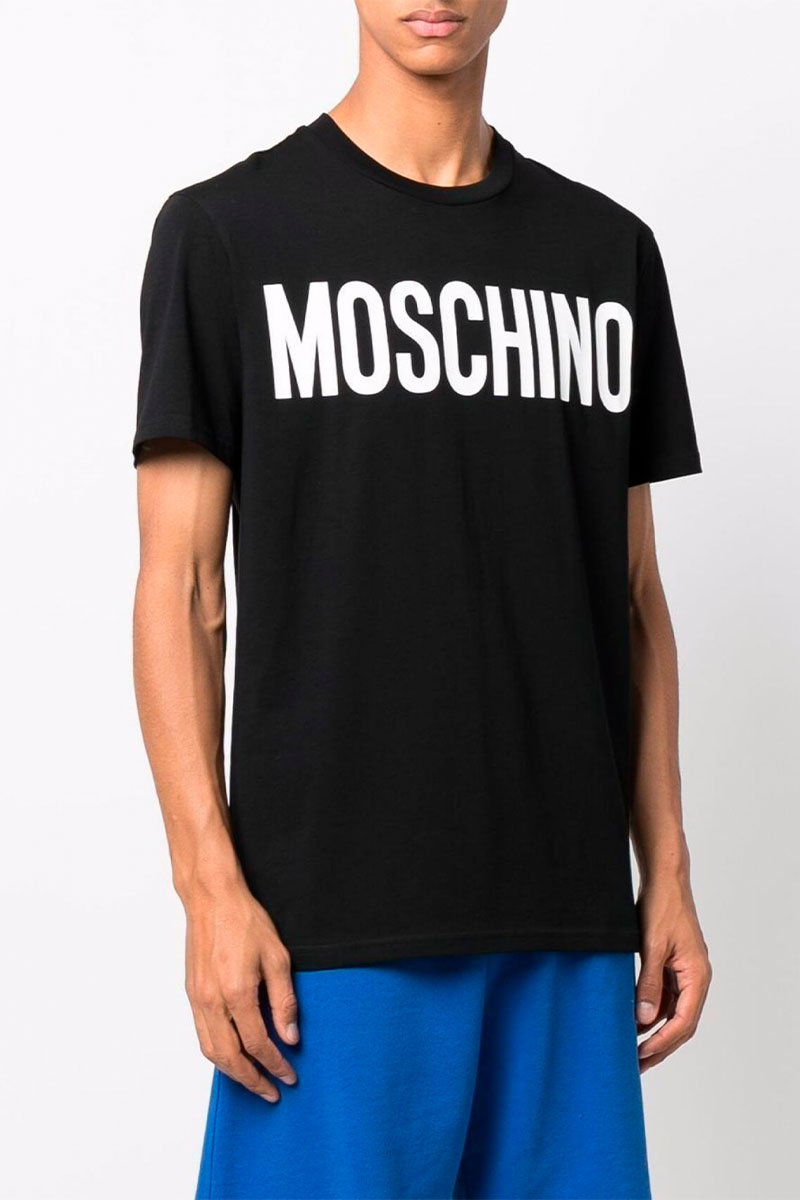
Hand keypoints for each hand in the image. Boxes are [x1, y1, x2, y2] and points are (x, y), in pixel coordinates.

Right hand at [183, 878, 298, 1100]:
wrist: (211, 898)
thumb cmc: (245, 921)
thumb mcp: (277, 957)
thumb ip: (284, 1000)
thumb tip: (290, 1036)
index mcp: (237, 992)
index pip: (258, 1044)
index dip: (275, 1064)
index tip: (289, 1075)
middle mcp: (212, 1001)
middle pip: (230, 1057)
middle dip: (251, 1080)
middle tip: (271, 1092)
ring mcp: (198, 999)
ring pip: (210, 1051)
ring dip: (232, 1072)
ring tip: (253, 1080)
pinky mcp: (191, 993)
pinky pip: (202, 1034)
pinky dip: (217, 1052)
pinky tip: (232, 1054)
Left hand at [635, 876, 711, 1071]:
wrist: (664, 879)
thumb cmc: (662, 906)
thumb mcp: (652, 946)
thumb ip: (648, 983)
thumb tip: (643, 1020)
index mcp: (697, 975)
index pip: (684, 1021)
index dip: (663, 1042)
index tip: (642, 1056)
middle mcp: (695, 978)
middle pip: (681, 1023)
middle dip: (660, 1046)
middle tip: (637, 1065)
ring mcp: (685, 973)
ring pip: (672, 1012)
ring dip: (654, 1031)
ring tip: (631, 1049)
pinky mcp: (673, 966)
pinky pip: (665, 997)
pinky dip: (650, 1011)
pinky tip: (633, 1021)